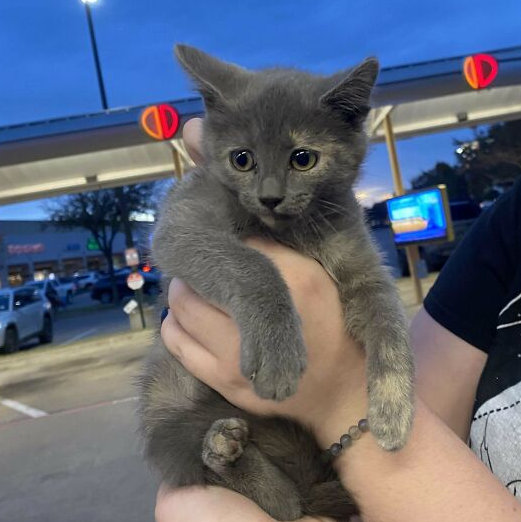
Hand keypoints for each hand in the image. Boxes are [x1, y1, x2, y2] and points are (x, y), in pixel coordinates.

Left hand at [160, 120, 368, 448]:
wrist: (346, 392)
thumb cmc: (333, 315)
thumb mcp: (317, 257)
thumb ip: (274, 209)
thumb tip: (194, 129)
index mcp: (299, 277)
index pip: (234, 241)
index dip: (222, 230)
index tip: (220, 225)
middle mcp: (272, 315)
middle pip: (195, 273)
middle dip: (200, 266)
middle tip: (217, 266)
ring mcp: (246, 354)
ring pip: (178, 304)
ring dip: (187, 293)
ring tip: (213, 292)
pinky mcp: (228, 383)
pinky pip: (175, 341)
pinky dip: (178, 326)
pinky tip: (202, 321)